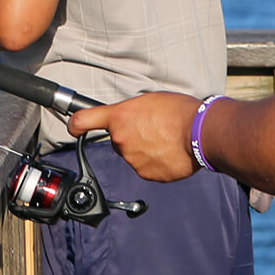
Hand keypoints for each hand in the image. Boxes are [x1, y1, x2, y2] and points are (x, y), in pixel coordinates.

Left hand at [67, 92, 200, 181]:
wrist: (201, 133)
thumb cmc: (179, 112)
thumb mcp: (148, 101)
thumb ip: (131, 112)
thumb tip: (131, 118)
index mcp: (118, 117)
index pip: (83, 120)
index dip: (75, 125)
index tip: (73, 128)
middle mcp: (120, 139)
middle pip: (118, 140)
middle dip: (132, 137)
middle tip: (154, 130)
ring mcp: (132, 158)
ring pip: (134, 155)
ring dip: (146, 150)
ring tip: (166, 141)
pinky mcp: (147, 174)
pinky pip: (147, 168)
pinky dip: (157, 163)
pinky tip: (170, 153)